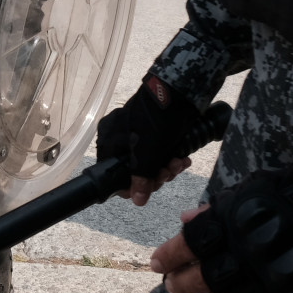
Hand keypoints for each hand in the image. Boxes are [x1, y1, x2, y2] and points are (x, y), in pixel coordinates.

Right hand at [95, 77, 228, 204]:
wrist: (180, 91)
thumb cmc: (156, 119)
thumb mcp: (146, 151)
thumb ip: (141, 177)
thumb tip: (137, 201)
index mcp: (110, 140)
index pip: (114, 174)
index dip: (132, 185)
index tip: (149, 188)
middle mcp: (120, 139)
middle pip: (134, 171)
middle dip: (155, 175)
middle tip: (169, 172)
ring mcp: (137, 136)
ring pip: (149, 164)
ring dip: (166, 168)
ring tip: (179, 163)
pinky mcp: (154, 134)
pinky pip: (158, 154)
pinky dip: (170, 159)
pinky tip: (182, 159)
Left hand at [159, 150, 292, 292]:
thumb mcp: (257, 187)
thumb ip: (220, 208)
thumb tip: (186, 220)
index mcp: (240, 219)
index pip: (192, 242)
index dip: (170, 254)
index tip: (157, 262)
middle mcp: (254, 251)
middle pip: (205, 277)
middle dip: (182, 282)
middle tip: (172, 286)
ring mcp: (277, 278)